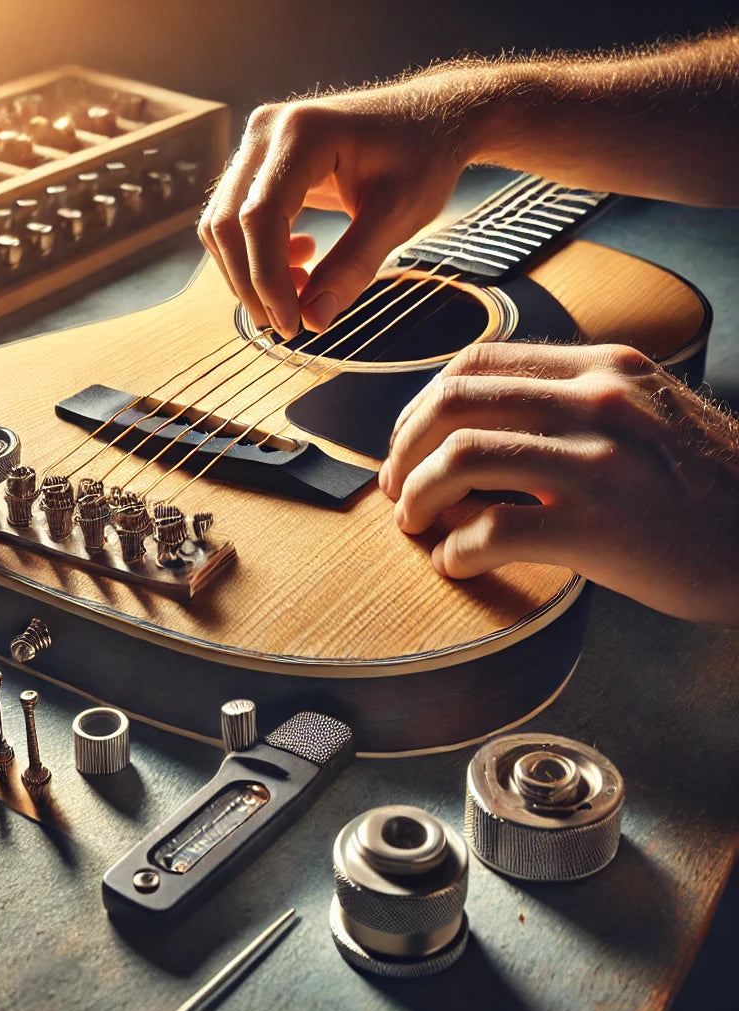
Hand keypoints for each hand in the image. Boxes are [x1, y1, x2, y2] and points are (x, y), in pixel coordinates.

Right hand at [198, 80, 476, 337]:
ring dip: (251, 273)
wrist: (432, 118)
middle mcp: (267, 131)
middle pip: (227, 224)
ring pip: (222, 226)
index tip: (291, 325)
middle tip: (288, 325)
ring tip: (301, 289)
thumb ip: (353, 267)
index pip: (259, 217)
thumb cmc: (423, 156)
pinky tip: (302, 263)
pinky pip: (236, 219)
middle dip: (252, 284)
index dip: (267, 278)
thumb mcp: (398, 215)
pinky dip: (257, 255)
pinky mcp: (261, 164)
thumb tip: (313, 321)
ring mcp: (258, 145)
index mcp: (302, 133)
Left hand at [378, 342, 738, 625]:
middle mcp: (596, 400)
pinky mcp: (599, 526)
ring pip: (460, 456)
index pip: (477, 362)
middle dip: (403, 446)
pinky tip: (457, 563)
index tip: (407, 441)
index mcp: (601, 368)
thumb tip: (472, 433)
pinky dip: (456, 550)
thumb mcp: (641, 416)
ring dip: (416, 494)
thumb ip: (568, 406)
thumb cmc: (701, 488)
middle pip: (454, 401)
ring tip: (412, 523)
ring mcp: (597, 461)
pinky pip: (491, 529)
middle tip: (394, 486)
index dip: (421, 403)